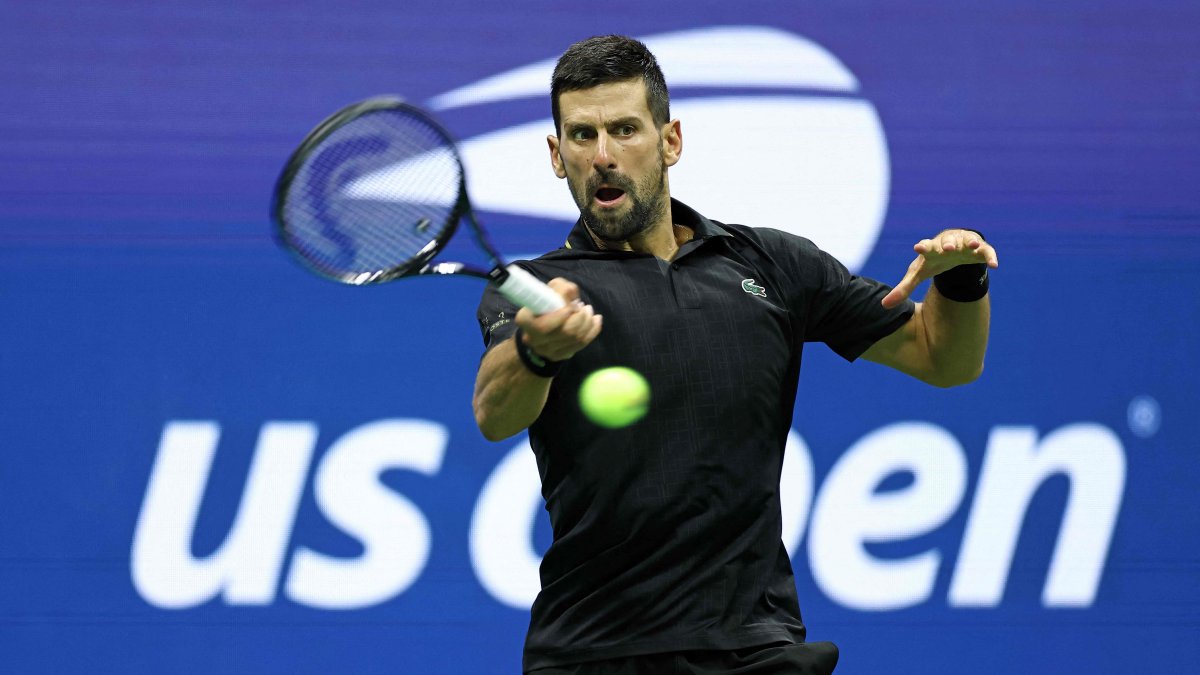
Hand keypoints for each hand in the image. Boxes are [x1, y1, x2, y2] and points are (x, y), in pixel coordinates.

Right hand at [514, 278, 602, 360]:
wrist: (541, 324)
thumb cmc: (544, 304)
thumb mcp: (548, 290)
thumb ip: (560, 289)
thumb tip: (572, 294)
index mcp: (525, 321)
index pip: (544, 324)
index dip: (562, 315)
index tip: (573, 304)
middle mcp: (534, 339)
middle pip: (565, 332)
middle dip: (580, 317)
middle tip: (583, 307)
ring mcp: (548, 350)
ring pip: (576, 338)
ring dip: (588, 322)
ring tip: (588, 311)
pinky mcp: (561, 355)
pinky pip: (582, 344)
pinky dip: (593, 330)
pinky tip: (596, 320)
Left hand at [881, 229, 998, 308]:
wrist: (952, 250)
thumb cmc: (932, 261)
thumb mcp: (918, 274)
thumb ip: (903, 288)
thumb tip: (884, 306)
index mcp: (931, 249)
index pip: (925, 247)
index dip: (923, 247)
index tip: (918, 248)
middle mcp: (947, 243)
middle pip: (946, 242)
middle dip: (947, 244)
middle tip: (947, 248)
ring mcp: (964, 244)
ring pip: (967, 241)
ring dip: (970, 242)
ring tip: (972, 245)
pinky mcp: (979, 248)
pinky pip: (986, 250)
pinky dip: (990, 256)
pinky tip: (995, 265)